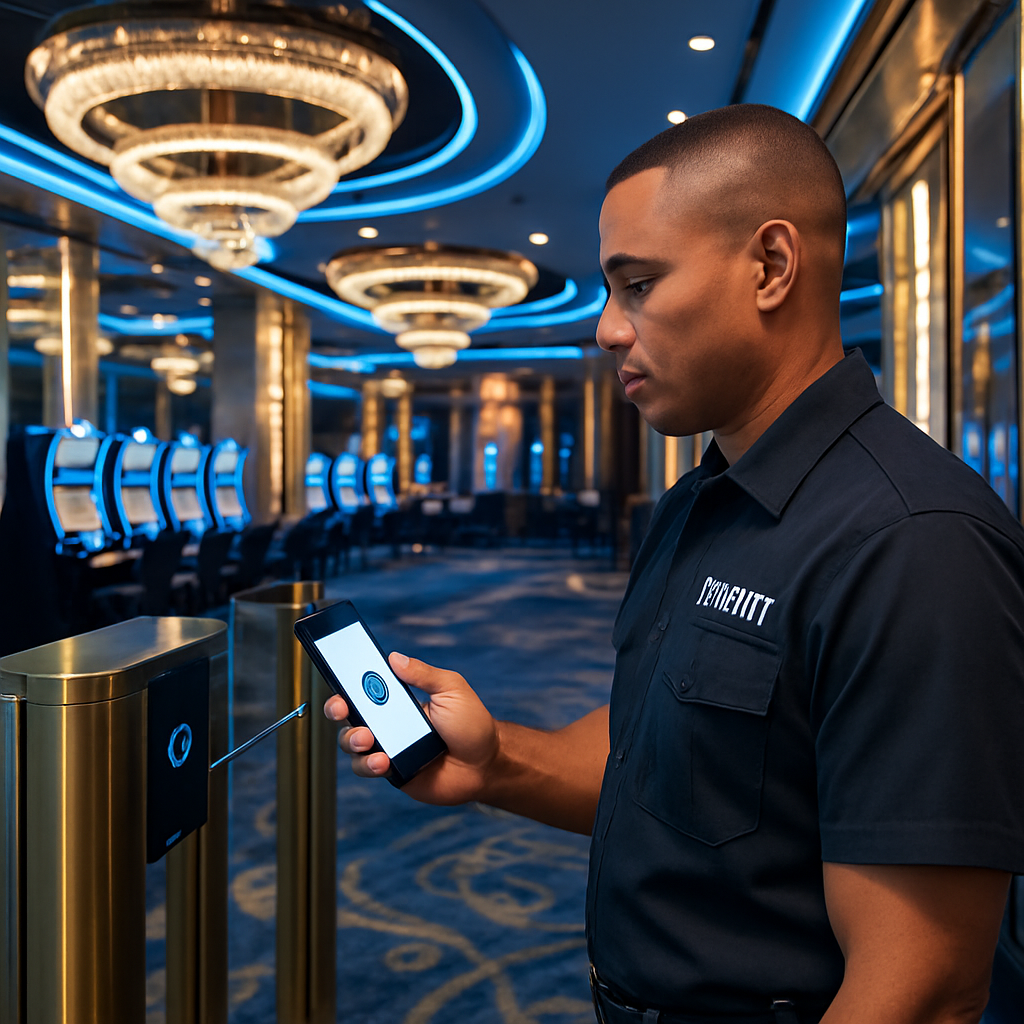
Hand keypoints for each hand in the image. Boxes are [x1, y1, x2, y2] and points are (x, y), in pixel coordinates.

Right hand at [324, 651, 499, 804]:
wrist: (485, 765)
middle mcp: (388, 722)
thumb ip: (424, 674)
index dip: (346, 681)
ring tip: (368, 739)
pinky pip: (366, 768)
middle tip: (341, 708)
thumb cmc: (472, 724)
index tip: (337, 674)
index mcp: (399, 699)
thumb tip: (395, 657)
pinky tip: (383, 762)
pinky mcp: (391, 772)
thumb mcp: (452, 689)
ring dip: (351, 739)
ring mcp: (387, 747)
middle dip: (335, 708)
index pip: (364, 687)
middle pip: (348, 713)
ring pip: (350, 743)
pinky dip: (368, 764)